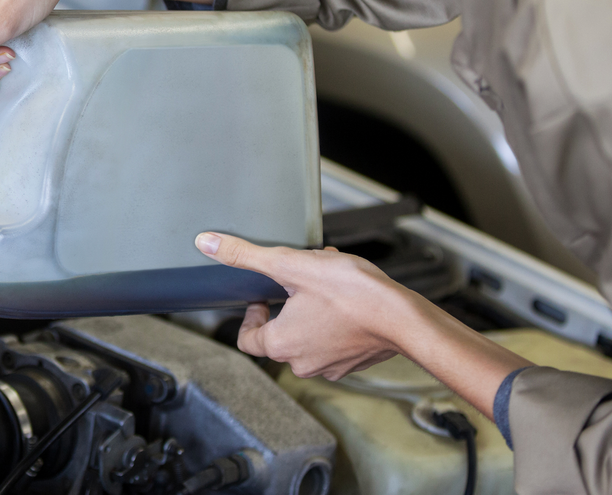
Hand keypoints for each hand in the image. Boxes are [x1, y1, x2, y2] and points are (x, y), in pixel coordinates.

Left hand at [195, 231, 530, 416]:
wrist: (404, 317)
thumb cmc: (353, 294)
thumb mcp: (290, 264)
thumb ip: (245, 255)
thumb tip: (207, 243)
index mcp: (280, 345)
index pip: (248, 338)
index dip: (251, 315)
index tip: (264, 296)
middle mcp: (302, 363)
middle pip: (279, 335)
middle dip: (285, 303)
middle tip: (298, 281)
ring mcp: (329, 366)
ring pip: (307, 336)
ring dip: (309, 309)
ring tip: (324, 284)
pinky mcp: (352, 362)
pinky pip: (332, 341)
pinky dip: (332, 321)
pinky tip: (345, 298)